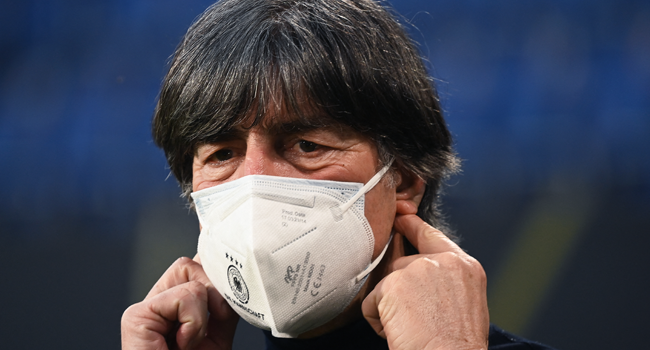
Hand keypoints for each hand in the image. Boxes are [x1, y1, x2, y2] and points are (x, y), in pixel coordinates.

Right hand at [121, 256, 238, 349]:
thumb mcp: (219, 334)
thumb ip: (222, 303)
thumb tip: (229, 270)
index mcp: (175, 309)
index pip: (192, 268)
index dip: (205, 252)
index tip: (209, 229)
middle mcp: (157, 304)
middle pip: (189, 264)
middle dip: (212, 290)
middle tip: (211, 325)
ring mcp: (143, 309)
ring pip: (187, 271)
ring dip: (201, 313)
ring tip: (191, 342)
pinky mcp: (135, 316)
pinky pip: (184, 296)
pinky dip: (193, 322)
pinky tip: (183, 343)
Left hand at [362, 214, 488, 349]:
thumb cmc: (457, 346)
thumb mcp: (465, 305)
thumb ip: (445, 281)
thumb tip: (416, 278)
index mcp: (465, 267)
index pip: (432, 236)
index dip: (413, 227)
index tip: (402, 218)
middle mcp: (443, 261)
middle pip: (402, 264)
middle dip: (398, 292)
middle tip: (416, 322)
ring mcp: (417, 268)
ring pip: (385, 284)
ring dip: (389, 310)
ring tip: (411, 329)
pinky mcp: (394, 283)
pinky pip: (371, 302)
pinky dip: (378, 322)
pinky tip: (399, 333)